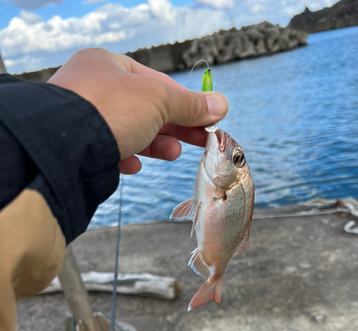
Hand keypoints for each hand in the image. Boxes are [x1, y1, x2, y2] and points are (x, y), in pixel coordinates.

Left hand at [48, 48, 228, 174]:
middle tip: (200, 141)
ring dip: (155, 144)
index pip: (156, 82)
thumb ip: (189, 105)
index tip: (208, 120)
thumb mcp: (159, 100)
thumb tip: (221, 105)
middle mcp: (92, 88)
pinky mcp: (78, 147)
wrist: (63, 147)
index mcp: (108, 65)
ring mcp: (83, 119)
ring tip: (172, 154)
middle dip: (174, 127)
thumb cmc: (109, 109)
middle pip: (146, 109)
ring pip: (129, 131)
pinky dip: (126, 158)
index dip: (186, 103)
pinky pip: (109, 151)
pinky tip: (134, 166)